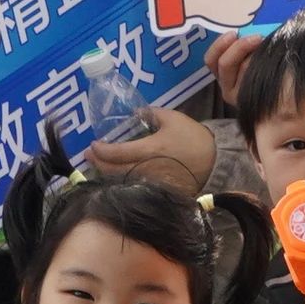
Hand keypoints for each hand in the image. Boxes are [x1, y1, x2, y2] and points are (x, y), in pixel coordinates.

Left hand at [74, 103, 214, 189]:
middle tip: (88, 156)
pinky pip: (134, 188)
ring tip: (100, 165)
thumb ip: (152, 113)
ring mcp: (151, 183)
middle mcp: (144, 170)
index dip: (100, 150)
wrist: (216, 161)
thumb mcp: (173, 118)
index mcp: (147, 150)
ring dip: (107, 174)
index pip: (115, 153)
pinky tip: (118, 176)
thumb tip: (136, 112)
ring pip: (121, 182)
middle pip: (113, 171)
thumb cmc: (193, 138)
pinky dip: (122, 182)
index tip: (92, 145)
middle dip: (97, 164)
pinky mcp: (158, 191)